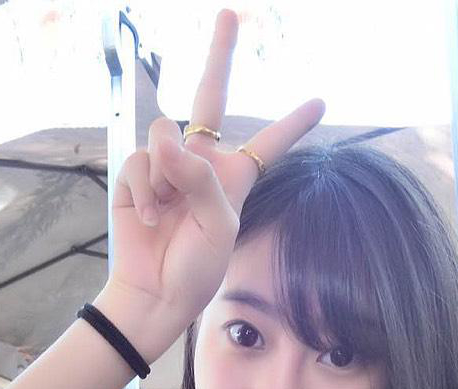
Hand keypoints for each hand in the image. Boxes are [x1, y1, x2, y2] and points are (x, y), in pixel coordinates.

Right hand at [109, 9, 324, 328]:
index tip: (320, 102)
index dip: (292, 124)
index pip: (268, 145)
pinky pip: (141, 160)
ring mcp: (167, 166)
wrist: (155, 291)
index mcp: (235, 178)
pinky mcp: (137, 174)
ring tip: (167, 211)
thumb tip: (163, 137)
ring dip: (168, 174)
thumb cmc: (197, 266)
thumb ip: (199, 176)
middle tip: (230, 14)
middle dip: (219, 55)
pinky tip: (149, 217)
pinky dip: (145, 190)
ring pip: (166, 131)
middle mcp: (202, 163)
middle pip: (210, 97)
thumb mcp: (220, 224)